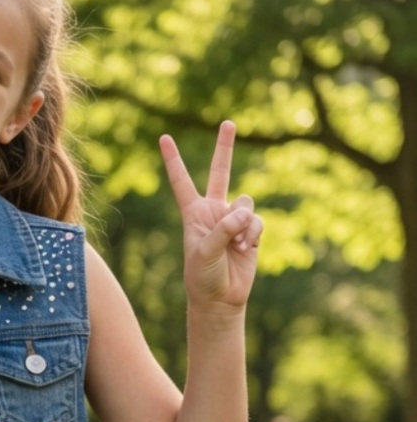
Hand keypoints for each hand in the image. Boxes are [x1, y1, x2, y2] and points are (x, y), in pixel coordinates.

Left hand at [159, 120, 260, 311]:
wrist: (220, 299)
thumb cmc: (203, 276)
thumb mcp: (205, 251)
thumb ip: (223, 228)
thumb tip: (244, 213)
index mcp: (193, 213)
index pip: (182, 181)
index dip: (174, 160)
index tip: (163, 138)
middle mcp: (214, 212)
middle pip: (221, 172)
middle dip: (224, 148)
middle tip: (228, 123)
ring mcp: (233, 220)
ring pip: (246, 202)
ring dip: (243, 222)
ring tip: (235, 244)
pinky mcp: (251, 232)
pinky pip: (257, 221)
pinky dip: (253, 233)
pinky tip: (245, 248)